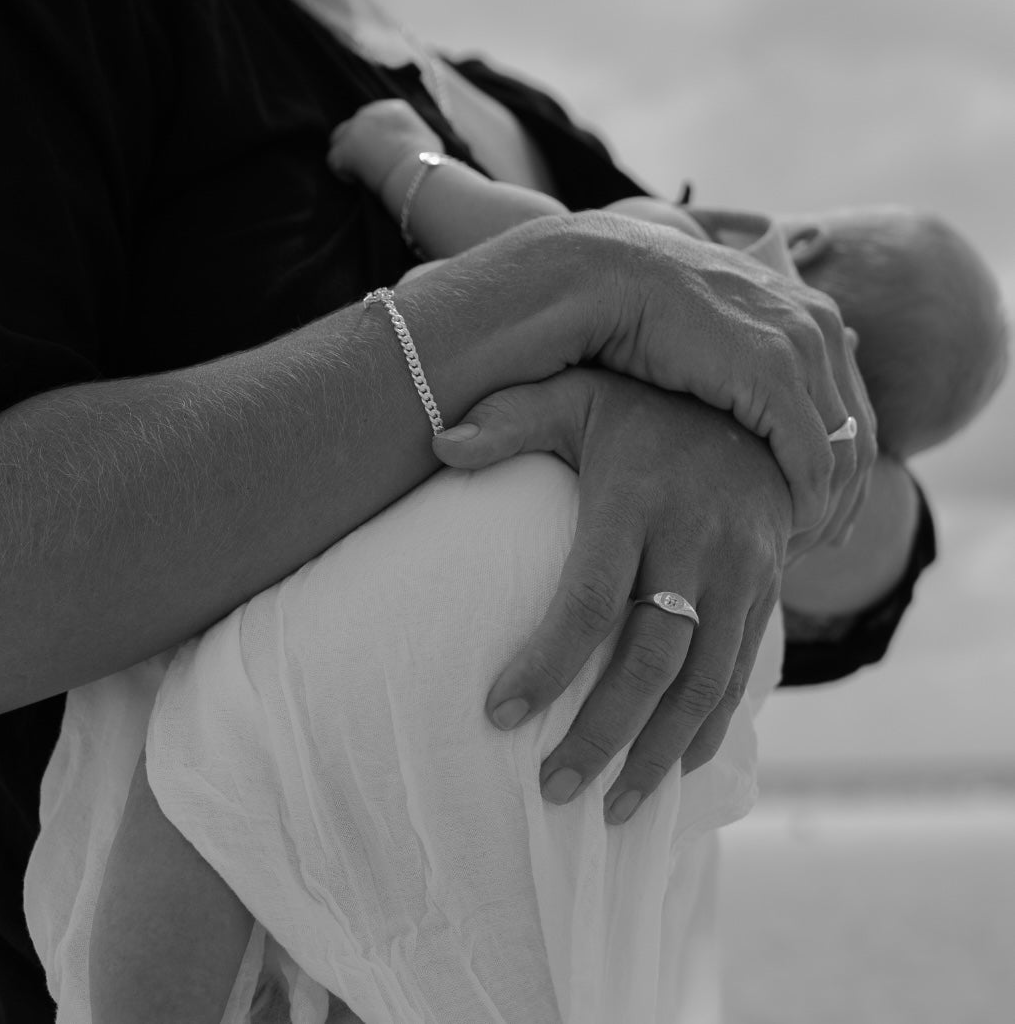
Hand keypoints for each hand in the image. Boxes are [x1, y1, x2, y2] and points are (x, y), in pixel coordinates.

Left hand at [327, 98, 443, 199]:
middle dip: (359, 145)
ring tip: (362, 175)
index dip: (376, 139)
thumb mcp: (429, 141)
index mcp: (393, 108)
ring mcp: (353, 129)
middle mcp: (370, 112)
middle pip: (355, 127)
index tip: (383, 155)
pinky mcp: (341, 149)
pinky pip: (334, 162)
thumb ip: (415, 137)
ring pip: (339, 141)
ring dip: (348, 157)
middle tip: (369, 165)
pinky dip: (344, 174)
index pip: (375, 119)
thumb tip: (416, 144)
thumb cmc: (428, 163)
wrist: (415, 173)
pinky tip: (357, 182)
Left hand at [434, 366, 790, 819]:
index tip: (498, 715)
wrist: (763, 402)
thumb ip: (511, 417)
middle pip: (651, 659)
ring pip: (704, 684)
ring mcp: (742, 570)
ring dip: (658, 754)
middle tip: (552, 789)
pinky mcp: (767, 590)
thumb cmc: (648, 407)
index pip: (591, 598)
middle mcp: (697, 541)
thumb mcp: (580, 394)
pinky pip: (742, 675)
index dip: (546, 664)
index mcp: (639, 498)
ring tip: (612, 810)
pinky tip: (673, 771)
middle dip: (602, 734)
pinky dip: (709, 732)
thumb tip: (437, 443)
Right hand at [571, 210, 875, 547]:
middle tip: (820, 543)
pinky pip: (812, 458)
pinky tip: (781, 532)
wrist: (600, 275)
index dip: (842, 468)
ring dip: (826, 508)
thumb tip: (739, 407)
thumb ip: (740, 366)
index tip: (817, 513)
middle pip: (861, 432)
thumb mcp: (706, 343)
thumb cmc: (635, 315)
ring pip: (846, 452)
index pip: (851, 406)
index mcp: (807, 313)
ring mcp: (799, 346)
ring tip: (795, 546)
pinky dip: (804, 503)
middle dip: (847, 496)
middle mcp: (817, 324)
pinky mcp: (771, 374)